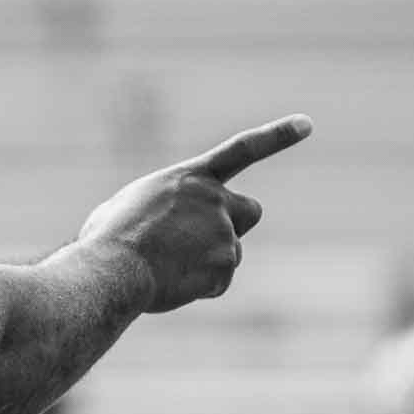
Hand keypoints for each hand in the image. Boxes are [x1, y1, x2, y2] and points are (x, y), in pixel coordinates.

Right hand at [77, 113, 312, 312]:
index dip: (277, 136)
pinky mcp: (224, 267)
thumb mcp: (126, 206)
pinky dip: (198, 289)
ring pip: (229, 255)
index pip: (242, 150)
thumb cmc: (106, 239)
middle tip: (205, 244)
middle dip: (235, 227)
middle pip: (250, 212)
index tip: (307, 124)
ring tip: (166, 270)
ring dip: (205, 265)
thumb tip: (162, 227)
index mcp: (190, 178)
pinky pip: (217, 284)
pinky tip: (170, 285)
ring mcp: (223, 233)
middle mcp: (214, 200)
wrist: (112, 267)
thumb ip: (158, 206)